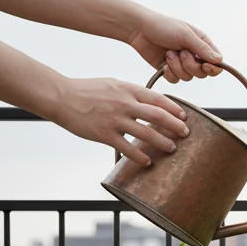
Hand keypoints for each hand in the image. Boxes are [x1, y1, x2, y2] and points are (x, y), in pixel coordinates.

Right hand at [48, 77, 190, 165]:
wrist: (61, 97)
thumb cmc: (87, 90)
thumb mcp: (113, 84)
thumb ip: (132, 93)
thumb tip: (152, 102)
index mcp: (127, 89)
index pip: (158, 99)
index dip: (174, 109)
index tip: (184, 117)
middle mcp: (124, 103)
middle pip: (158, 116)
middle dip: (175, 126)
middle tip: (185, 133)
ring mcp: (115, 120)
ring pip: (147, 134)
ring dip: (163, 143)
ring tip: (171, 148)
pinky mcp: (104, 134)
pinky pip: (128, 149)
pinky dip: (140, 157)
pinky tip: (147, 162)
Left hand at [126, 8, 222, 82]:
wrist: (138, 29)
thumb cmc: (162, 26)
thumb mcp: (185, 35)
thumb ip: (203, 49)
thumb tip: (220, 61)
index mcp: (201, 44)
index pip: (216, 63)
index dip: (213, 68)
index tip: (205, 66)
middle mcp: (194, 55)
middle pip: (202, 73)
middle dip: (190, 65)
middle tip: (181, 53)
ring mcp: (182, 63)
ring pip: (188, 78)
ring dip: (177, 66)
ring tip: (168, 53)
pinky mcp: (170, 70)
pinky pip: (175, 80)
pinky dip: (169, 72)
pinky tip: (163, 62)